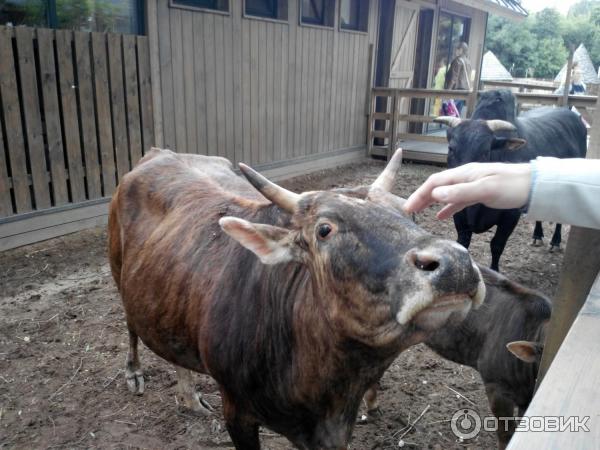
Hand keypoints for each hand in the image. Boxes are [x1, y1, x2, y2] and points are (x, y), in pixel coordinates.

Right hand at [402, 163, 531, 219]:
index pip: (434, 183)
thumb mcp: (484, 190)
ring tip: (419, 212)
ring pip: (445, 192)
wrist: (535, 185)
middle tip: (408, 211)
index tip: (408, 208)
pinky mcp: (479, 192)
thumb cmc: (511, 186)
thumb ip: (459, 192)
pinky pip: (457, 199)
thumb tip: (435, 194)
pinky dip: (447, 206)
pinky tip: (441, 216)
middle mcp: (465, 176)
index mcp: (463, 174)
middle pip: (437, 186)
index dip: (419, 194)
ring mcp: (472, 184)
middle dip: (421, 197)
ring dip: (431, 201)